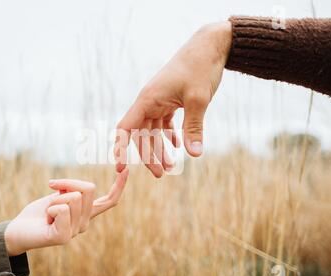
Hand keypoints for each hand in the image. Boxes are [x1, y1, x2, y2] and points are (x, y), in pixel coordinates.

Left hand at [4, 169, 128, 255]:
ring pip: (73, 197)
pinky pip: (61, 209)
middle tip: (51, 194)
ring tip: (47, 212)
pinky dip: (49, 208)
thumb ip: (72, 191)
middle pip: (88, 189)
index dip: (119, 185)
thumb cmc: (38, 213)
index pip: (109, 200)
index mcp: (86, 213)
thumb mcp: (58, 194)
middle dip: (67, 183)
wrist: (17, 231)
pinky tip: (46, 220)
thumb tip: (76, 192)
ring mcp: (75, 232)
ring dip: (54, 198)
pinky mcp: (63, 237)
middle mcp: (84, 223)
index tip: (126, 169)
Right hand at [115, 22, 231, 177]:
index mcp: (148, 100)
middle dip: (148, 156)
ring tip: (170, 167)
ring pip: (153, 131)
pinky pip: (164, 123)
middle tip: (161, 174)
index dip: (120, 149)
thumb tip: (194, 155)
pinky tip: (178, 146)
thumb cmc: (201, 67)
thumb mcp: (198, 99)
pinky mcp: (170, 100)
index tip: (121, 168)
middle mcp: (149, 101)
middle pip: (140, 134)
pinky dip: (169, 136)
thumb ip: (193, 128)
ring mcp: (159, 101)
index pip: (125, 128)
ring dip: (160, 149)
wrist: (210, 46)